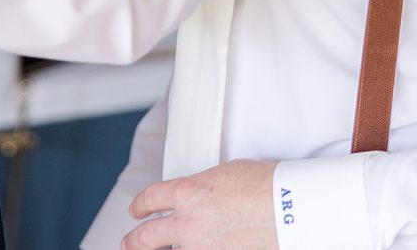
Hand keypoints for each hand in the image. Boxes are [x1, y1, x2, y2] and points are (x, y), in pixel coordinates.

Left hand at [123, 159, 277, 249]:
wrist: (287, 206)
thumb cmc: (264, 185)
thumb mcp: (224, 174)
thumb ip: (203, 188)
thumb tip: (201, 195)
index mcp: (187, 192)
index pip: (150, 199)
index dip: (139, 205)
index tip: (137, 210)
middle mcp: (187, 222)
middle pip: (145, 237)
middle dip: (133, 241)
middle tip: (129, 242)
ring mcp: (200, 246)